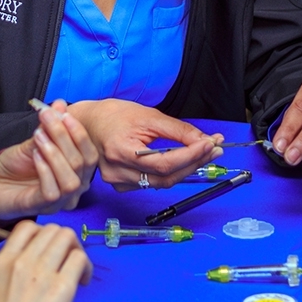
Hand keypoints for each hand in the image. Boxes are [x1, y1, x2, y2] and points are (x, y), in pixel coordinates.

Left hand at [0, 102, 99, 219]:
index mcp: (78, 173)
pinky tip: (34, 155)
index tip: (64, 113)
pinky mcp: (44, 208)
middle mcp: (75, 189)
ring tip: (38, 136)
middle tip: (47, 118)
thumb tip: (59, 104)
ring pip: (71, 180)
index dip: (79, 133)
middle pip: (82, 164)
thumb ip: (50, 126)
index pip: (90, 154)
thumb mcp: (35, 141)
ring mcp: (60, 201)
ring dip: (55, 153)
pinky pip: (52, 191)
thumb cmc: (16, 165)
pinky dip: (45, 170)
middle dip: (64, 136)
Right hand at [0, 220, 92, 301]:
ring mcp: (42, 272)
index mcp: (3, 261)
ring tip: (77, 270)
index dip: (43, 234)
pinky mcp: (62, 286)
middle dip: (64, 241)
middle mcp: (22, 261)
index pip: (27, 227)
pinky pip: (79, 258)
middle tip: (68, 259)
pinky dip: (86, 267)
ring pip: (67, 237)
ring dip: (76, 250)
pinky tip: (82, 281)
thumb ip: (12, 266)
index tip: (50, 248)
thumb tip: (37, 255)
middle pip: (52, 230)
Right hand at [63, 99, 222, 189]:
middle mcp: (117, 171)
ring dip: (185, 169)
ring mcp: (117, 182)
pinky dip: (169, 173)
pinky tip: (180, 161)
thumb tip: (204, 140)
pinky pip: (152, 183)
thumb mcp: (148, 116)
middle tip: (214, 148)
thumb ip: (177, 130)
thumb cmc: (114, 115)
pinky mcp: (120, 185)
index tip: (211, 144)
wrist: (87, 124)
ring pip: (161, 183)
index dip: (191, 156)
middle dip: (194, 163)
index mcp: (121, 150)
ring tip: (203, 153)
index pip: (164, 163)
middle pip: (165, 178)